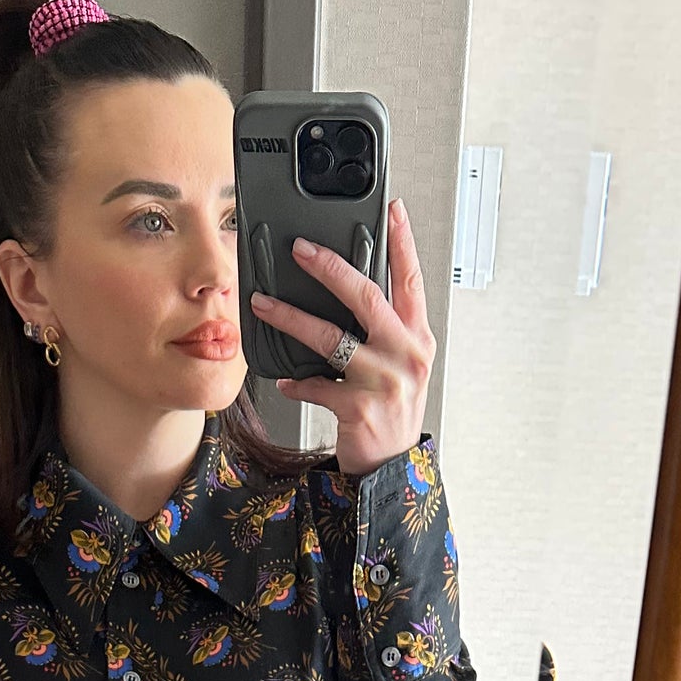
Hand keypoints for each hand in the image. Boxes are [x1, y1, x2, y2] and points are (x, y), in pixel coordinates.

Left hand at [249, 198, 434, 478]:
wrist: (392, 470)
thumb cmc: (391, 412)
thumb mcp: (401, 366)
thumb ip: (386, 330)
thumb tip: (348, 290)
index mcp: (417, 339)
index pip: (411, 281)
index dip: (403, 243)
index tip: (391, 210)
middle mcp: (405, 355)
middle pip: (366, 297)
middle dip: (329, 267)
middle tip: (300, 249)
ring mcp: (384, 382)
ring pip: (331, 338)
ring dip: (291, 318)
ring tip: (263, 304)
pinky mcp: (360, 409)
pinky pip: (317, 385)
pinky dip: (297, 381)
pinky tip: (285, 379)